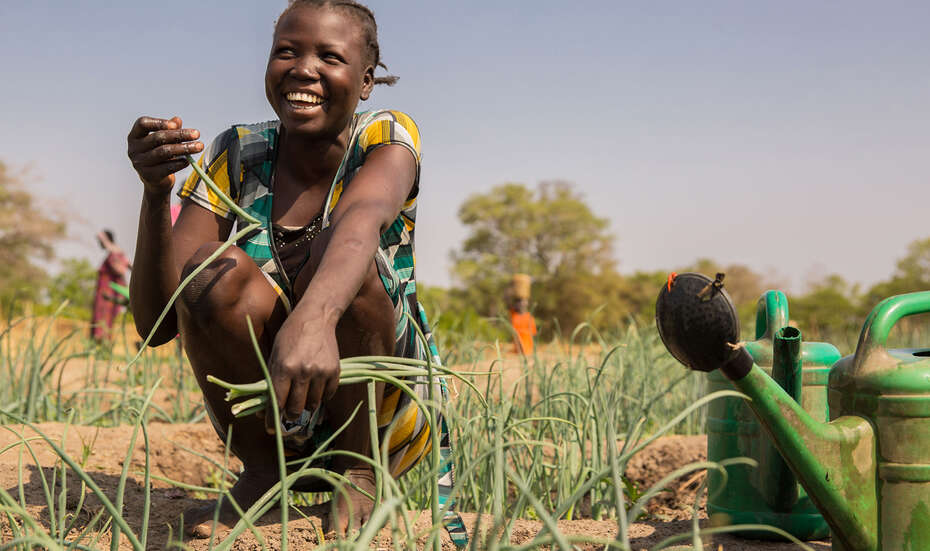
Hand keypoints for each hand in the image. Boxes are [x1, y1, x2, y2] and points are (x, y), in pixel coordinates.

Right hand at [127, 116, 202, 194]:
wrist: (156, 181)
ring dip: (184, 148)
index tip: (176, 125)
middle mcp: (134, 149)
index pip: (143, 124)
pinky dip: (180, 163)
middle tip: (197, 134)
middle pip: (157, 137)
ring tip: (199, 146)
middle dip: (179, 135)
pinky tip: (188, 160)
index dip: (159, 122)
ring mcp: (140, 163)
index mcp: (134, 136)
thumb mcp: (164, 141)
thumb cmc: (160, 155)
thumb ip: (170, 130)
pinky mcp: (149, 176)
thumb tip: (177, 119)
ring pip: (164, 152)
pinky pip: (167, 167)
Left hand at [266, 315, 340, 429]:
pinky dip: (321, 396)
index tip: (270, 428)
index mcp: (284, 368)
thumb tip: (268, 407)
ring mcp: (321, 372)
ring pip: (313, 405)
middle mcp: (303, 372)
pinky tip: (315, 387)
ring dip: (306, 406)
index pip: (276, 402)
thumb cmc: (290, 337)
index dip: (272, 418)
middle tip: (288, 416)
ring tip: (302, 399)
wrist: (316, 318)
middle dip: (290, 416)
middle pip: (296, 408)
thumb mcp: (275, 356)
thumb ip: (272, 381)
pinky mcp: (334, 371)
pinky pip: (327, 395)